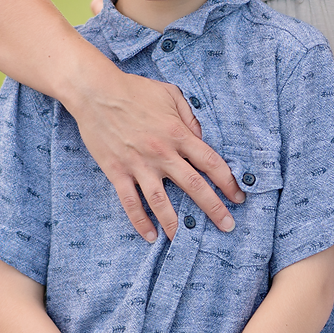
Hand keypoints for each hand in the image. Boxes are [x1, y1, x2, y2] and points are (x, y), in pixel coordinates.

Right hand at [69, 60, 242, 243]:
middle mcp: (162, 153)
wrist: (95, 92)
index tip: (238, 197)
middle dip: (214, 209)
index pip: (211, 162)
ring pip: (162, 202)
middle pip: (194, 186)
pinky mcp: (117, 172)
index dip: (228, 182)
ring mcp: (138, 165)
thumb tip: (202, 137)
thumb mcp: (170, 94)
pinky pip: (130, 203)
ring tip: (187, 242)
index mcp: (178, 133)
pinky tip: (151, 236)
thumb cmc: (134, 90)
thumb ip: (190, 116)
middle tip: (227, 226)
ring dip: (176, 225)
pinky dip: (140, 222)